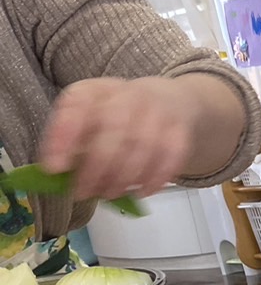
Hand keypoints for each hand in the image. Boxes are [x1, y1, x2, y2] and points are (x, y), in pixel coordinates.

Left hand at [39, 78, 193, 199]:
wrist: (169, 101)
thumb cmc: (118, 118)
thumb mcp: (90, 120)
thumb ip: (73, 144)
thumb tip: (58, 175)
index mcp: (95, 90)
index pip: (77, 104)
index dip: (64, 136)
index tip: (54, 168)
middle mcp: (128, 94)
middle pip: (114, 129)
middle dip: (97, 167)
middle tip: (85, 192)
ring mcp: (159, 110)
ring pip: (143, 146)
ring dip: (124, 177)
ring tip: (110, 194)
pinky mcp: (180, 129)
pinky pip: (170, 156)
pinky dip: (154, 178)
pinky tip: (141, 192)